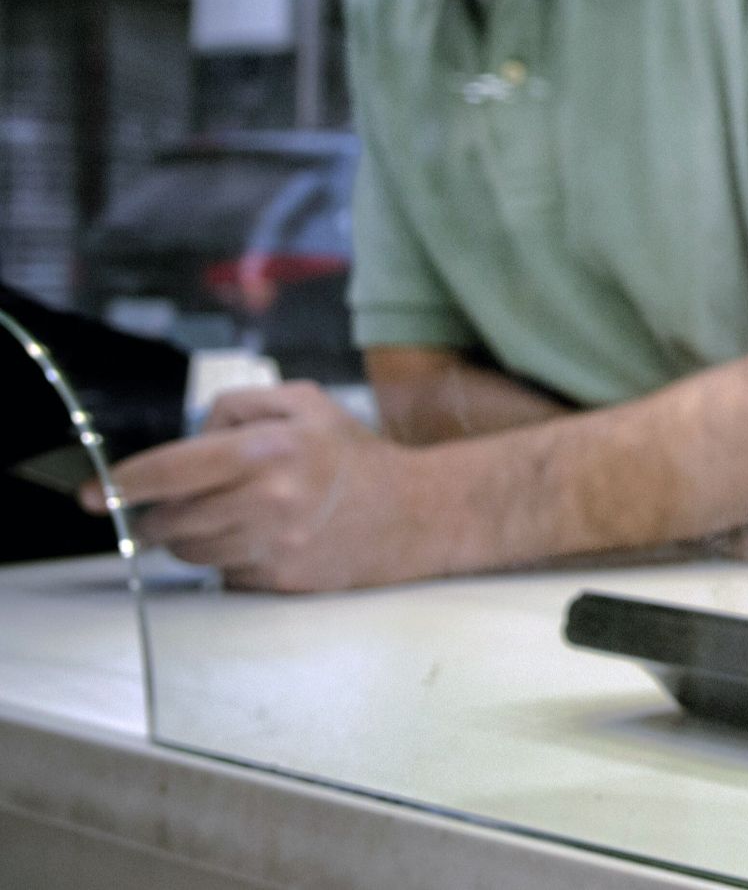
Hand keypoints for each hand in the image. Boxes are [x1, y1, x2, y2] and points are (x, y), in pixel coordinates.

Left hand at [80, 382, 440, 592]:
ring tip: (219, 521)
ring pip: (191, 551)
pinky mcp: (281, 579)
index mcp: (268, 449)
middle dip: (154, 517)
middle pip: (171, 518)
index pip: (170, 469)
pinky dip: (227, 561)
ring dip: (189, 538)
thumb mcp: (306, 402)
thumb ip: (239, 405)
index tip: (94, 494)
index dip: (123, 482)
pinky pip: (224, 575)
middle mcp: (266, 500)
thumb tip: (191, 436)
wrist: (418, 513)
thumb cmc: (357, 458)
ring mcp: (272, 545)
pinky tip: (257, 543)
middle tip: (154, 513)